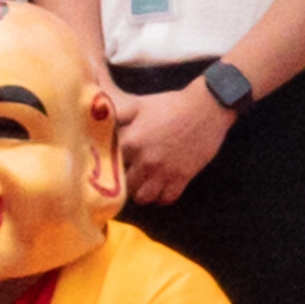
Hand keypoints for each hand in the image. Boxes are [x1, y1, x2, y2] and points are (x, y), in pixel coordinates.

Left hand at [114, 82, 228, 204]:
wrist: (206, 107)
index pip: (109, 164)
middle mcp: (144, 161)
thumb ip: (117, 115)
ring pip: (143, 197)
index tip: (111, 164)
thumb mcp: (138, 104)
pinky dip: (161, 197)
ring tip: (142, 184)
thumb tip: (98, 117)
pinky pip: (166, 199)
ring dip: (141, 193)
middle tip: (128, 176)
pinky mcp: (182, 178)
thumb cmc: (171, 104)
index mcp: (130, 142)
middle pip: (124, 185)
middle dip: (124, 182)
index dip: (110, 164)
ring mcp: (164, 172)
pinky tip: (160, 188)